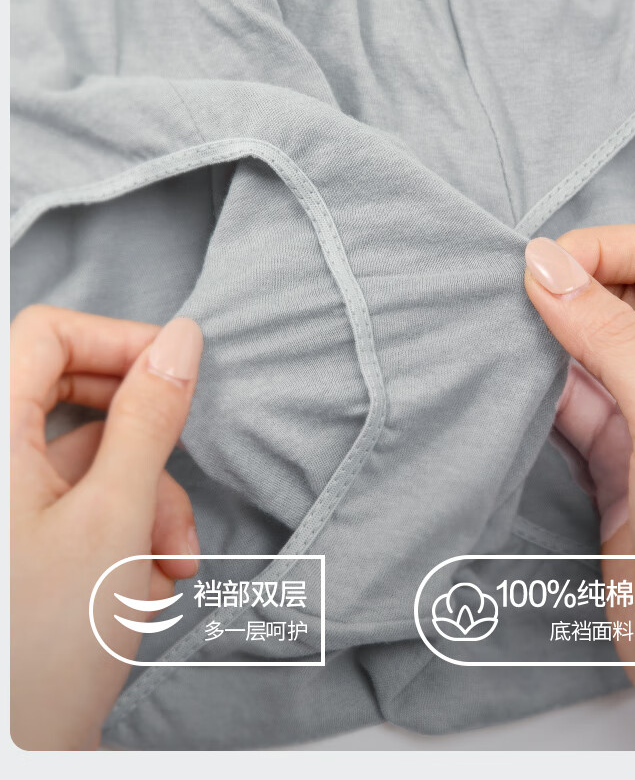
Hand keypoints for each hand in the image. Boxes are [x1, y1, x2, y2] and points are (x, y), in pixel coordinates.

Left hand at [10, 306, 203, 749]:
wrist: (18, 756)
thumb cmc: (43, 647)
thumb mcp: (115, 517)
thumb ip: (150, 417)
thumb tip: (180, 339)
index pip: (46, 335)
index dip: (115, 338)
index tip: (176, 367)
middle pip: (78, 399)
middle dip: (147, 442)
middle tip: (181, 471)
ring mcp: (11, 507)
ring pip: (94, 460)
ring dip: (150, 502)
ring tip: (173, 564)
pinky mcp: (28, 545)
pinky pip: (86, 506)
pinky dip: (129, 533)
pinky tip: (147, 586)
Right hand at [524, 225, 634, 750]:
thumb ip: (612, 340)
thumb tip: (548, 264)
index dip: (604, 249)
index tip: (543, 268)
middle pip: (623, 293)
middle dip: (568, 285)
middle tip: (508, 297)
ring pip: (588, 345)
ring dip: (544, 336)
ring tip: (497, 334)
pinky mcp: (613, 457)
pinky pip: (568, 400)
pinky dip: (533, 387)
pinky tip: (505, 383)